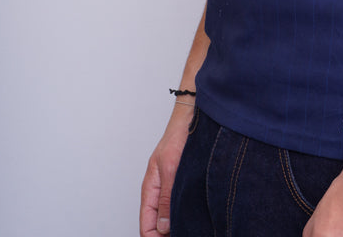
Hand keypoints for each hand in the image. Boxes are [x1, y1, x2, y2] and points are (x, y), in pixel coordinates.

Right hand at [139, 109, 191, 236]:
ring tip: (192, 226)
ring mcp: (169, 187)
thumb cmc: (178, 137)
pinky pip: (178, 205)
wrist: (191, 118)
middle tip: (187, 232)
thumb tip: (162, 228)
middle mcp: (159, 190)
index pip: (146, 226)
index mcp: (150, 189)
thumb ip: (166, 198)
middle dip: (167, 234)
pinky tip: (195, 215)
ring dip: (177, 224)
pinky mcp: (181, 182)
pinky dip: (184, 213)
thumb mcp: (171, 169)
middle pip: (157, 225)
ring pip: (169, 216)